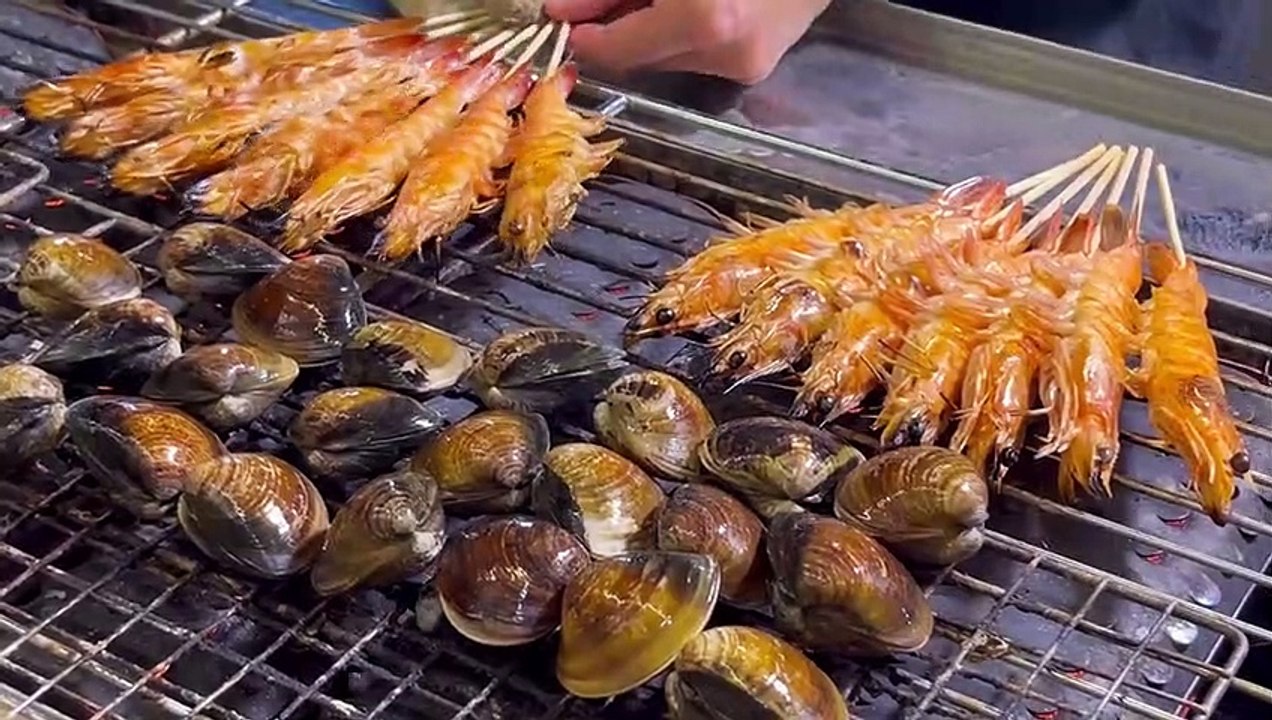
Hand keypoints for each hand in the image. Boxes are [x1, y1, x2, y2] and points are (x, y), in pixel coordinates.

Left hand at [544, 0, 830, 84]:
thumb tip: (566, 9)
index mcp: (705, 20)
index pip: (620, 50)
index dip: (584, 33)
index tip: (559, 15)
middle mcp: (726, 53)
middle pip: (642, 57)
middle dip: (613, 29)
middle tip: (587, 3)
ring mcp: (746, 66)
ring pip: (669, 58)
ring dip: (646, 30)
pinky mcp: (758, 67)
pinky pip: (698, 55)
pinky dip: (678, 32)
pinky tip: (678, 5)